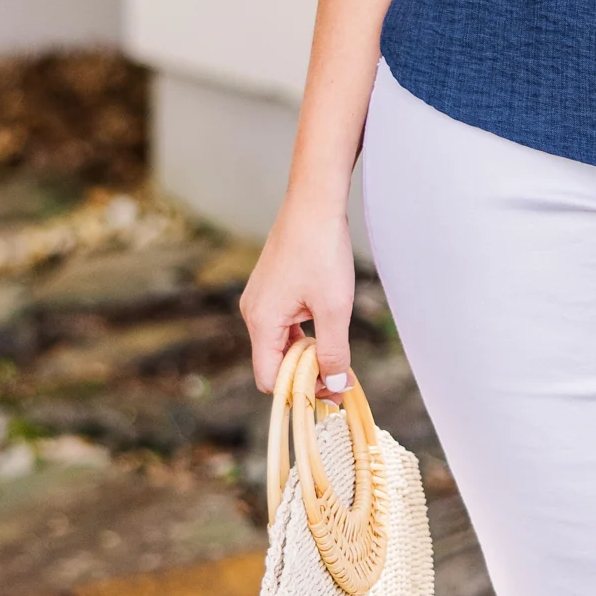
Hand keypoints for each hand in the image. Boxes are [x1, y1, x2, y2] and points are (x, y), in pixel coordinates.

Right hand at [240, 195, 355, 393]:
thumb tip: (335, 386)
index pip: (269, 379)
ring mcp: (260, 300)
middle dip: (306, 374)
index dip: (299, 391)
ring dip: (307, 354)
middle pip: (274, 364)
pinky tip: (327, 329)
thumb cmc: (322, 251)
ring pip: (281, 344)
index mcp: (261, 321)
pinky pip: (283, 326)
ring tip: (338, 355)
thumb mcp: (334, 308)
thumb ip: (333, 351)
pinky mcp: (271, 289)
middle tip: (341, 377)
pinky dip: (303, 335)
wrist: (314, 203)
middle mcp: (253, 313)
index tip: (331, 391)